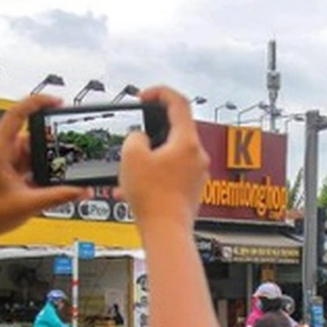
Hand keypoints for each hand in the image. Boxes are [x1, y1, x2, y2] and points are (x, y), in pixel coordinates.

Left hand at [0, 94, 85, 246]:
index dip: (38, 102)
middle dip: (51, 140)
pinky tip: (56, 179)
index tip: (57, 102)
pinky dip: (45, 170)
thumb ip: (58, 196)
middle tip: (69, 144)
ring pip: (34, 151)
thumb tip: (81, 189)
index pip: (18, 113)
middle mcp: (3, 152)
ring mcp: (7, 162)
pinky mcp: (12, 174)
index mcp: (0, 150)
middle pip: (32, 134)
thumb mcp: (28, 204)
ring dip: (49, 158)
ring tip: (64, 166)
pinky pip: (33, 164)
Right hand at [118, 87, 208, 229]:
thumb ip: (134, 138)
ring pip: (170, 155)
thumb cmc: (153, 198)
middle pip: (174, 131)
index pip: (178, 102)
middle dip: (150, 134)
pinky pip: (172, 174)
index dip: (160, 92)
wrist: (166, 233)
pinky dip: (154, 175)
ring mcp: (197, 173)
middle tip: (134, 142)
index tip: (145, 95)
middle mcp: (197, 155)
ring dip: (149, 159)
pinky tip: (136, 189)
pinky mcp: (192, 190)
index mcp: (186, 142)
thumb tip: (140, 139)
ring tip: (130, 173)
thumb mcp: (131, 157)